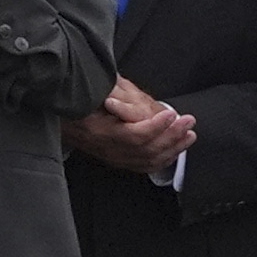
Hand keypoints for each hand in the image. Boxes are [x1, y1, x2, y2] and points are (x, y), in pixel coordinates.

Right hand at [67, 78, 195, 174]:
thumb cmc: (86, 99)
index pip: (133, 135)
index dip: (155, 127)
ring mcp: (114, 157)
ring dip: (172, 148)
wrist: (67, 117)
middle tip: (188, 121)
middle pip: (145, 149)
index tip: (171, 114)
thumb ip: (112, 94)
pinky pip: (144, 166)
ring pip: (148, 160)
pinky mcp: (119, 160)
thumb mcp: (98, 90)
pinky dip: (163, 160)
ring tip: (189, 135)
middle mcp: (108, 149)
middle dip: (171, 136)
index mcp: (100, 131)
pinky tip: (176, 150)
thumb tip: (120, 100)